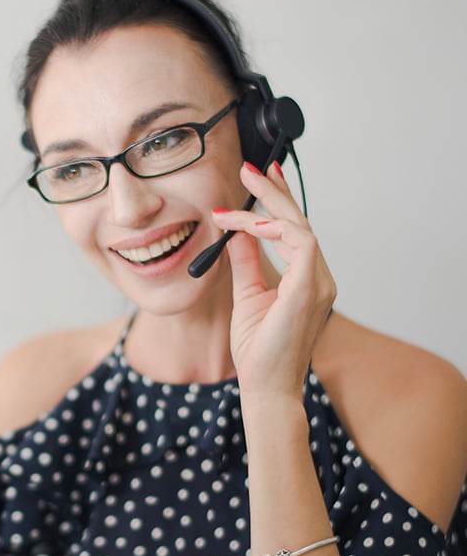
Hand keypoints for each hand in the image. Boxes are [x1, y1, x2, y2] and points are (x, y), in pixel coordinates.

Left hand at [212, 161, 335, 398]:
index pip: (295, 230)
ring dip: (268, 206)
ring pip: (299, 227)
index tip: (254, 180)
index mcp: (306, 279)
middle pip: (300, 222)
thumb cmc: (259, 350)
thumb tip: (236, 232)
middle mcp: (319, 278)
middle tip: (252, 168)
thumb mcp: (247, 295)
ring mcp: (319, 283)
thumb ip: (246, 262)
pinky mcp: (310, 289)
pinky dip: (274, 229)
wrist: (265, 387)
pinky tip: (250, 224)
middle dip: (276, 191)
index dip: (278, 201)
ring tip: (242, 190)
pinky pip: (299, 244)